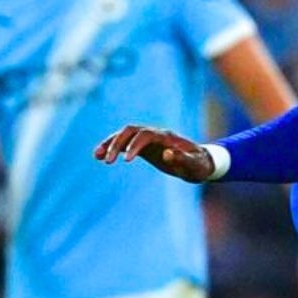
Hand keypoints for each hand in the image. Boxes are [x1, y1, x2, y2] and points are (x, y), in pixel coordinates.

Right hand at [94, 125, 213, 182]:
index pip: (145, 135)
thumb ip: (183, 159)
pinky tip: (100, 156)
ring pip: (124, 134)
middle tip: (108, 162)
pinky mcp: (143, 146)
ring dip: (110, 143)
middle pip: (131, 131)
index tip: (125, 161)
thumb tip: (167, 153)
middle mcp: (155, 134)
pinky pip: (124, 142)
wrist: (200, 162)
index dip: (134, 145)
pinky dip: (112, 147)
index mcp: (167, 137)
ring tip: (97, 156)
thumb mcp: (194, 165)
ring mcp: (148, 138)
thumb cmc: (198, 165)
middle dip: (117, 143)